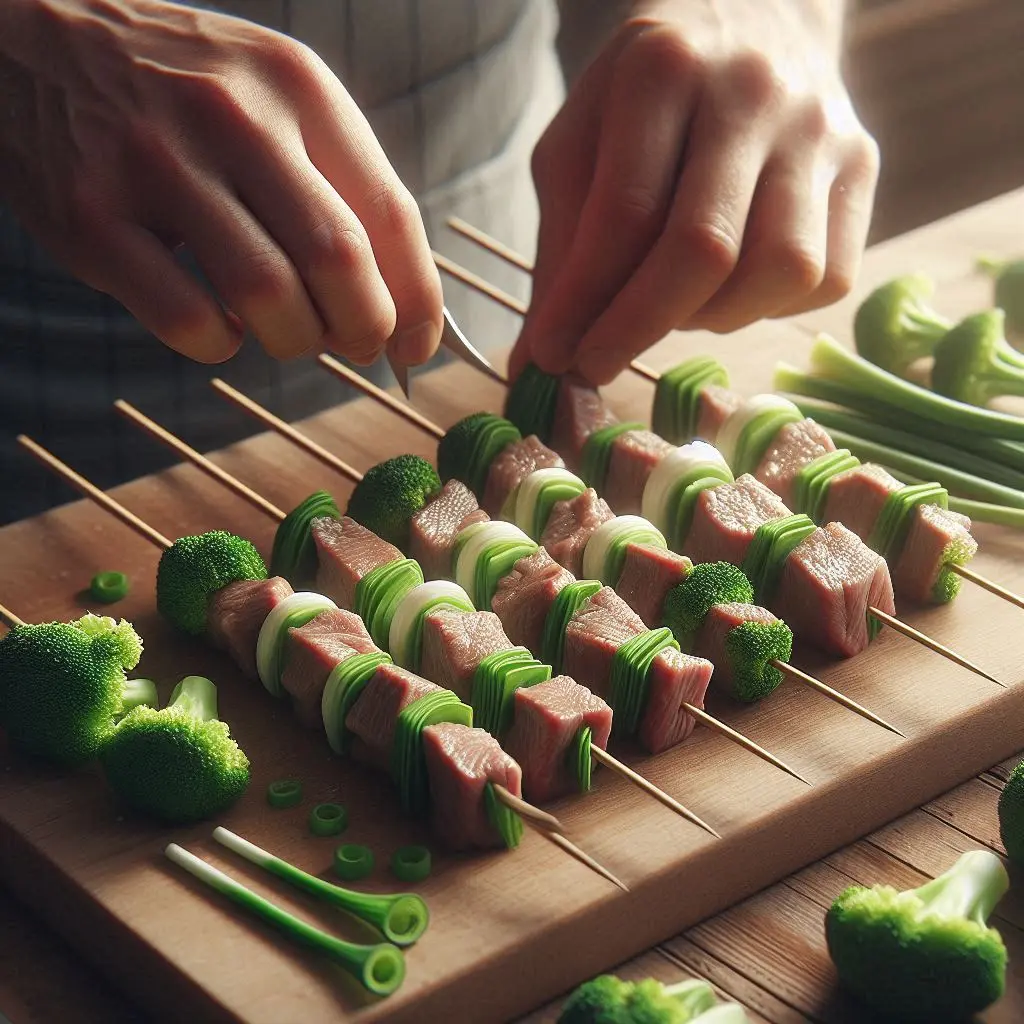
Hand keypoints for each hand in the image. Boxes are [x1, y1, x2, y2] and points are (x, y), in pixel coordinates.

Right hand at [0, 0, 442, 365]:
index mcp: (299, 88)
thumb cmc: (183, 90)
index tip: (417, 345)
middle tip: (356, 345)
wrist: (35, 33)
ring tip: (286, 332)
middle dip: (364, 329)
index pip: (392, 215)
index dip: (418, 302)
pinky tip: (218, 326)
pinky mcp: (92, 214)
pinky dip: (218, 345)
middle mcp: (232, 116)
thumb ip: (340, 184)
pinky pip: (188, 321)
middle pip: (339, 261)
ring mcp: (156, 162)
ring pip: (269, 297)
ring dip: (293, 342)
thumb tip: (400, 302)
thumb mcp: (275, 98)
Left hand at [511, 1, 878, 384]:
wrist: (753, 14)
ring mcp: (823, 130)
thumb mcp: (580, 141)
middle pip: (705, 248)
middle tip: (596, 365)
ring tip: (673, 305)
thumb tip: (544, 354)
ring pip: (781, 269)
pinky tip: (729, 286)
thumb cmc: (647, 95)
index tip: (553, 354)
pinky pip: (827, 277)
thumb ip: (562, 242)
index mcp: (664, 71)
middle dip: (639, 326)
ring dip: (714, 317)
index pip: (624, 214)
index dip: (585, 302)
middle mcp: (754, 93)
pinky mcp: (864, 165)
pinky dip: (769, 307)